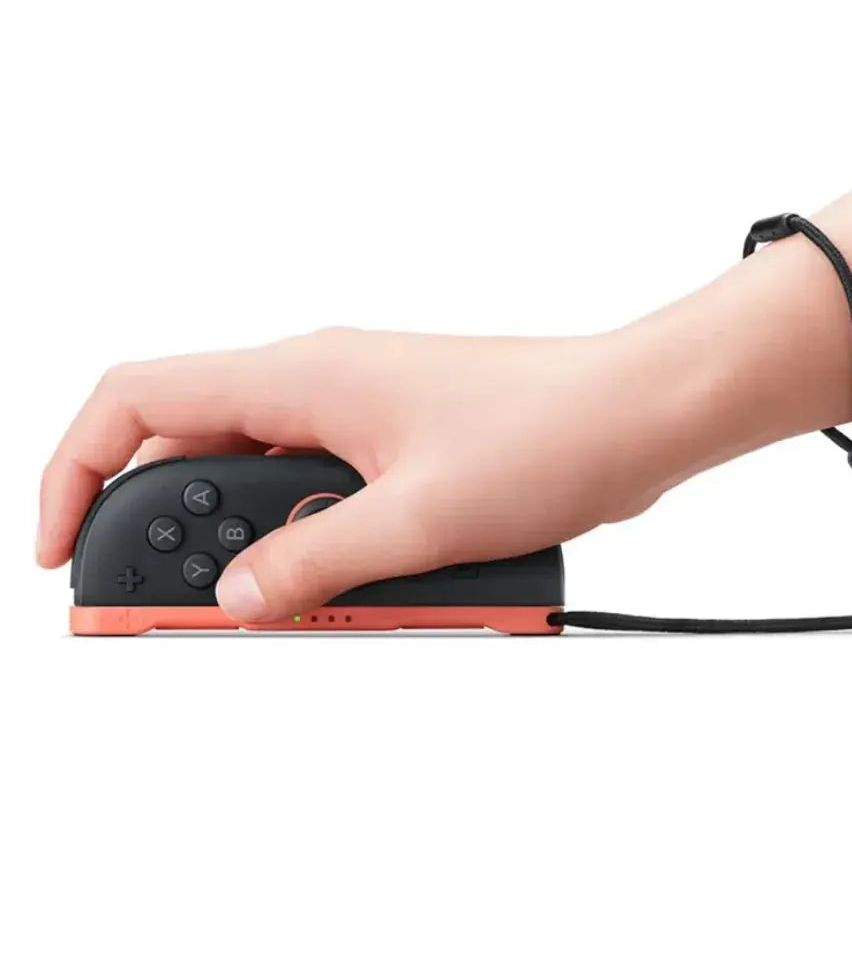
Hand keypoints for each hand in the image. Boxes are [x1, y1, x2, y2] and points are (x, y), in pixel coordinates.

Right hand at [38, 327, 684, 621]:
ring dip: (269, 559)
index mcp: (304, 377)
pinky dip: (326, 551)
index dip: (80, 474)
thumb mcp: (416, 521)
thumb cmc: (549, 433)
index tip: (70, 558)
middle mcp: (322, 386)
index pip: (140, 400)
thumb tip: (234, 600)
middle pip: (200, 459)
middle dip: (183, 544)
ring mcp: (363, 418)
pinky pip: (332, 502)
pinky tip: (362, 595)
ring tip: (304, 612)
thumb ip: (312, 564)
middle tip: (189, 618)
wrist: (638, 412)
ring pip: (270, 492)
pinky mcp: (402, 449)